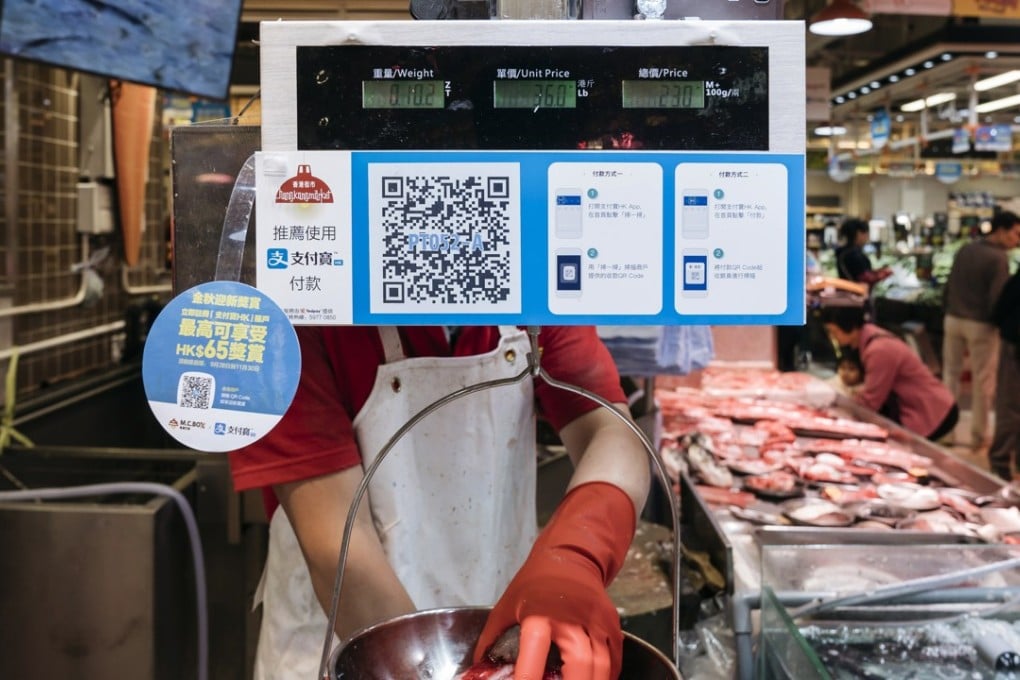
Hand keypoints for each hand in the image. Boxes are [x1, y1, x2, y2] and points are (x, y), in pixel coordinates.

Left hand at [474, 482, 634, 679]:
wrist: (571, 558)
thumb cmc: (535, 583)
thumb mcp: (506, 605)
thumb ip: (492, 638)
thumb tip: (480, 667)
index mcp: (539, 614)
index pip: (534, 650)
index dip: (528, 675)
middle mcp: (570, 618)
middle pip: (580, 661)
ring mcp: (595, 621)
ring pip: (602, 664)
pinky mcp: (611, 624)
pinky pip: (614, 659)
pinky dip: (607, 676)